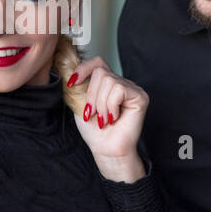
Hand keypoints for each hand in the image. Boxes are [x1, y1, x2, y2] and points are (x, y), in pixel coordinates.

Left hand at [67, 55, 147, 179]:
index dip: (84, 68)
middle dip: (92, 95)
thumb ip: (78, 85)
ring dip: (101, 104)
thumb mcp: (80, 103)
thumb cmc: (94, 130)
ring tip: (104, 118)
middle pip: (101, 72)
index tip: (73, 83)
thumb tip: (70, 70)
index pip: (97, 62)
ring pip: (109, 81)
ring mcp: (132, 89)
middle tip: (93, 114)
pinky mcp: (140, 96)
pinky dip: (111, 106)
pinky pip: (119, 90)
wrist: (105, 149)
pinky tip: (115, 117)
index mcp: (107, 84)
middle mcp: (121, 83)